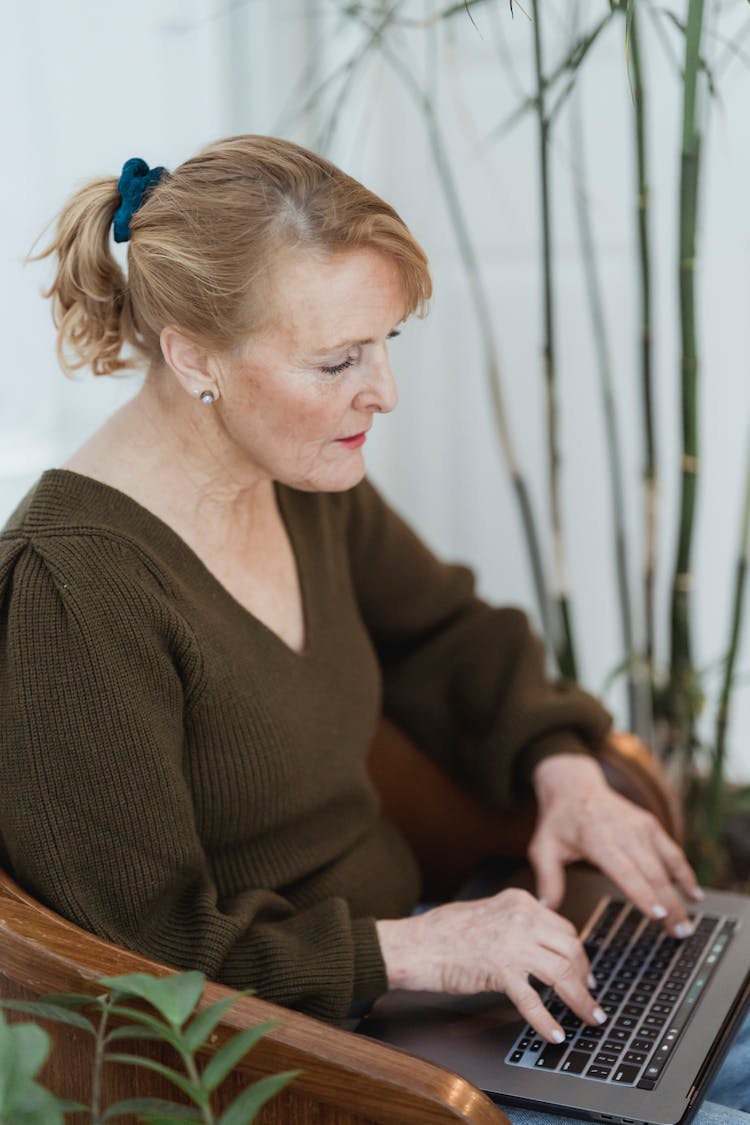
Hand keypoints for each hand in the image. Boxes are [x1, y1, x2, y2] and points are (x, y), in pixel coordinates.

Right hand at [376, 888, 605, 1042]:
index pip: (564, 928)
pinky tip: (554, 1034)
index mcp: (519, 901)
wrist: (415, 945)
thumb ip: (517, 922)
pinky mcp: (499, 969)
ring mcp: (512, 942)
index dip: (579, 955)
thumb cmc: (443, 933)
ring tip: (589, 1018)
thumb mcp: (488, 913)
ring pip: (562, 972)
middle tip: (590, 999)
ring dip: (580, 1000)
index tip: (586, 974)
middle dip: (586, 977)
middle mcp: (521, 917)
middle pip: (571, 948)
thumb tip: (543, 943)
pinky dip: (547, 1020)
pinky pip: (533, 999)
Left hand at [529, 745, 701, 936]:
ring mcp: (640, 827)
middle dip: (669, 905)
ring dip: (680, 894)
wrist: (574, 786)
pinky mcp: (650, 824)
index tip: (659, 916)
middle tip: (679, 933)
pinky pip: (672, 851)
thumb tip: (546, 910)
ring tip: (687, 924)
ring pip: (666, 864)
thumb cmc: (559, 821)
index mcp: (597, 839)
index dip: (643, 894)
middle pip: (651, 873)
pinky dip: (684, 873)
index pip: (625, 871)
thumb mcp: (543, 847)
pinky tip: (693, 894)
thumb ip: (548, 879)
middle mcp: (623, 831)